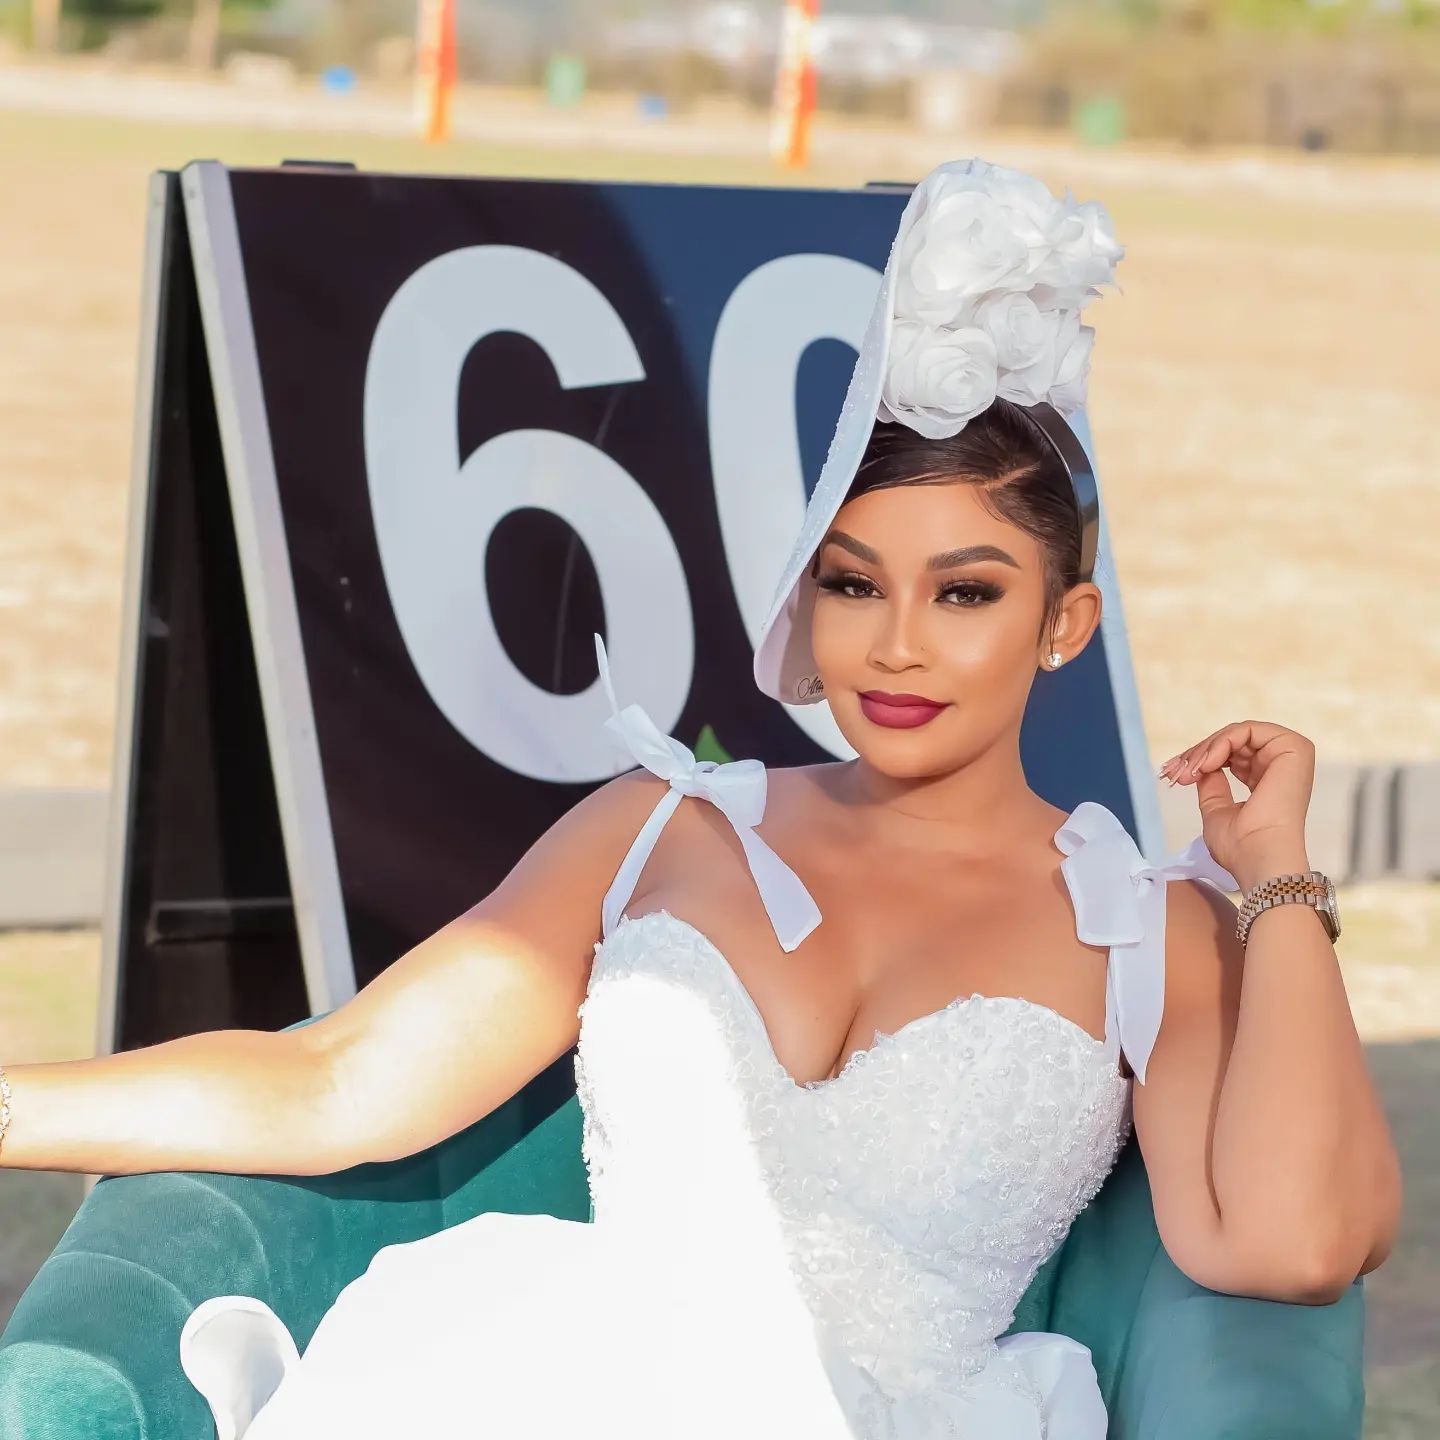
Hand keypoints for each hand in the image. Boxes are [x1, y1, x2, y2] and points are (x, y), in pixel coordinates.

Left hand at [1157, 721, 1314, 888]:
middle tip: (1174, 771)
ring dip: (1206, 749)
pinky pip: (1249, 730)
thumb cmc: (1240, 846)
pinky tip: (1207, 765)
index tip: (1173, 776)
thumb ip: (1212, 784)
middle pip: (1232, 741)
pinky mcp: (1294, 748)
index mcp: (1268, 781)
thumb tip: (1204, 766)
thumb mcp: (1216, 810)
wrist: (1259, 858)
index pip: (1231, 754)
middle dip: (1197, 753)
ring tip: (1189, 771)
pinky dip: (1222, 743)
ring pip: (1237, 733)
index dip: (1199, 760)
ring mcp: (1290, 756)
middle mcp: (1282, 766)